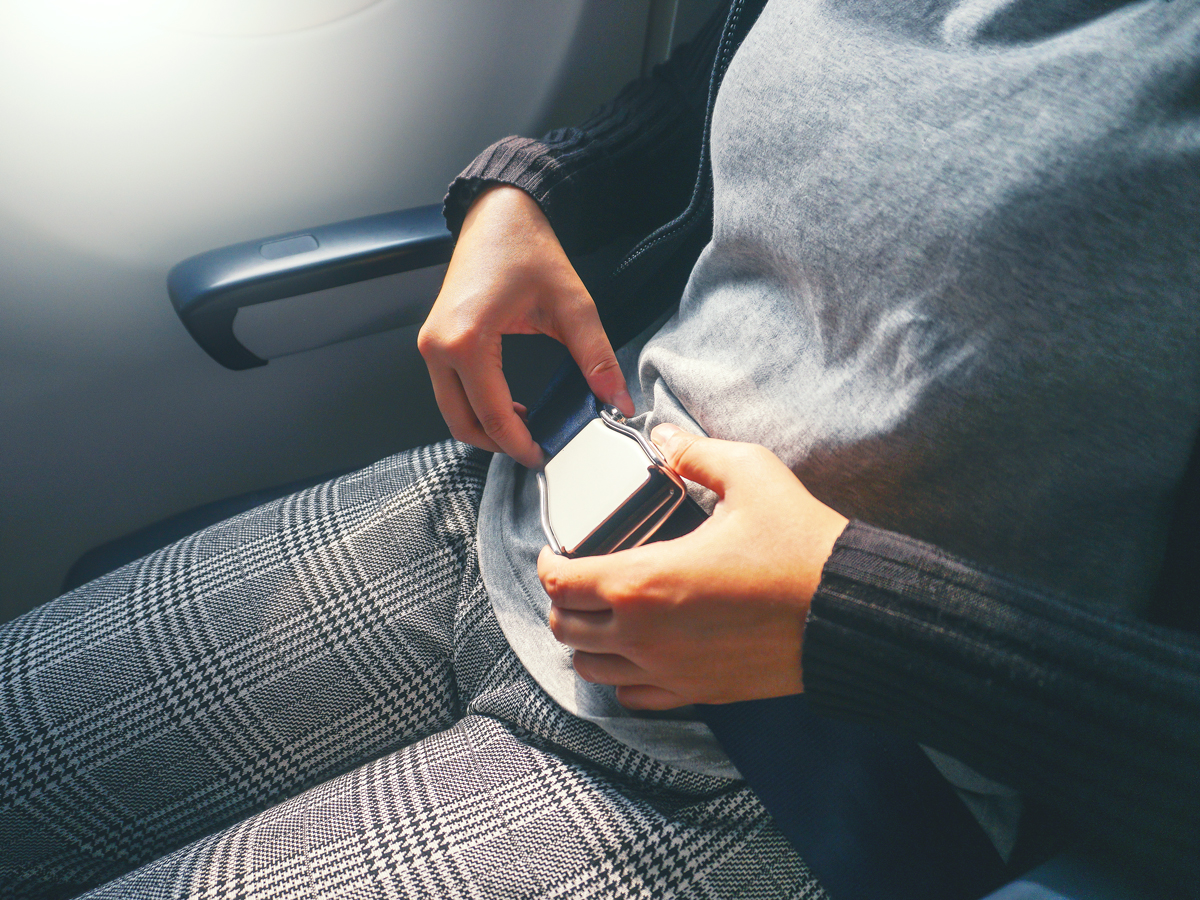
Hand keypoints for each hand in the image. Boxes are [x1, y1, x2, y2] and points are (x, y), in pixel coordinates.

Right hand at [418, 186, 633, 467]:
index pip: (492, 415)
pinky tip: (507, 406)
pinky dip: (474, 408)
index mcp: (467, 340)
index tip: (544, 456)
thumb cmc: (527, 248)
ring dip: (484, 428)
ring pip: (451, 411)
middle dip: (498, 445)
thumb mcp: (573, 305)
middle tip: (535, 450)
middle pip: (462, 423)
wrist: (499, 214)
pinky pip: (449, 391)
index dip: (519, 445)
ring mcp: (431, 344)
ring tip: (525, 429)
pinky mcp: (434, 340)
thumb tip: (616, 399)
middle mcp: (438, 345)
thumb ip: (596, 356)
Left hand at [538, 424, 848, 709]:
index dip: (548, 562)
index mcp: (643, 580)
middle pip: (565, 629)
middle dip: (563, 601)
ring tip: (604, 615)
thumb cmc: (799, 544)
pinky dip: (622, 676)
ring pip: (591, 669)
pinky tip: (639, 652)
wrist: (848, 612)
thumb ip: (696, 453)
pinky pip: (633, 698)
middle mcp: (643, 634)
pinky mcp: (697, 692)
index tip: (556, 550)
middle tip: (579, 578)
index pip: (559, 581)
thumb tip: (665, 437)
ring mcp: (668, 671)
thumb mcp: (750, 474)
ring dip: (587, 641)